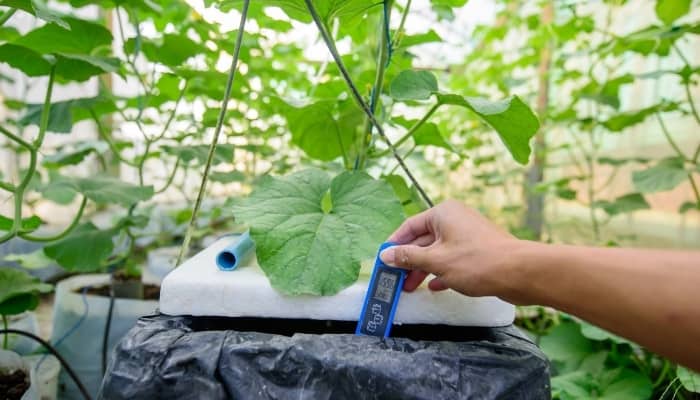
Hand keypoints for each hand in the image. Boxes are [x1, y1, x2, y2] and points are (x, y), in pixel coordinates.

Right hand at [379, 200, 522, 301]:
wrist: (520, 272)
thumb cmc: (478, 262)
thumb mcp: (436, 261)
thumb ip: (409, 258)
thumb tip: (386, 255)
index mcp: (443, 213)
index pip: (409, 226)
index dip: (394, 245)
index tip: (383, 261)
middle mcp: (455, 219)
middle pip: (423, 240)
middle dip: (409, 261)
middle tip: (395, 280)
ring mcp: (468, 234)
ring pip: (438, 251)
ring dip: (424, 269)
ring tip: (411, 287)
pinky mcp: (478, 250)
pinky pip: (453, 259)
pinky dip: (442, 271)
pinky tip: (436, 286)